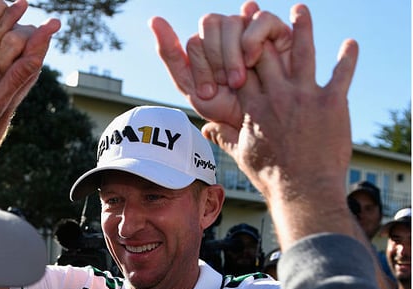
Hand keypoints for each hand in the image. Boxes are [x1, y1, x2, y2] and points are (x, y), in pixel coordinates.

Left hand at [151, 1, 291, 127]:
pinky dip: (253, 39)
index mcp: (208, 46)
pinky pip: (261, 19)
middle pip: (209, 23)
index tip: (208, 93)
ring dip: (232, 55)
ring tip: (240, 81)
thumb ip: (172, 55)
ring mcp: (251, 29)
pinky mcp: (277, 31)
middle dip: (215, 59)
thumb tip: (154, 19)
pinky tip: (254, 60)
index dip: (199, 67)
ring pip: (231, 21)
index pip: (194, 40)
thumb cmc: (229, 108)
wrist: (264, 128)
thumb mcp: (194, 88)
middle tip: (226, 86)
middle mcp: (227, 34)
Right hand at [208, 4, 357, 205]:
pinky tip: (350, 43)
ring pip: (303, 53)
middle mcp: (277, 95)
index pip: (241, 68)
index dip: (236, 47)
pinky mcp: (331, 104)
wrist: (302, 190)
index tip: (234, 30)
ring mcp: (305, 97)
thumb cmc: (270, 176)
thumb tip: (208, 130)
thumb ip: (225, 136)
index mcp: (253, 107)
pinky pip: (341, 75)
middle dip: (263, 29)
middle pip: (267, 52)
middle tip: (262, 12)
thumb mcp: (241, 155)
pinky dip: (347, 58)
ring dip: (303, 29)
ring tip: (300, 8)